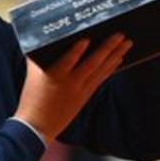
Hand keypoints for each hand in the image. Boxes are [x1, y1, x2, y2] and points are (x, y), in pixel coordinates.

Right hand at [15, 34, 132, 138]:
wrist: (38, 125)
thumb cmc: (32, 97)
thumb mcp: (33, 75)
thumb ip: (38, 56)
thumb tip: (43, 38)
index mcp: (54, 76)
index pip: (66, 61)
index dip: (76, 51)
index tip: (87, 39)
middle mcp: (70, 83)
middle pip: (92, 63)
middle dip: (107, 48)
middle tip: (120, 34)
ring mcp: (80, 90)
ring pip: (101, 71)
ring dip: (115, 55)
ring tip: (127, 43)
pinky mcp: (85, 96)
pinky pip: (100, 79)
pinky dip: (110, 68)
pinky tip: (119, 59)